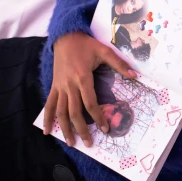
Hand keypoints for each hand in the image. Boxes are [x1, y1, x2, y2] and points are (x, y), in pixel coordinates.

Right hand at [44, 32, 135, 146]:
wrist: (65, 37)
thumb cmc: (86, 44)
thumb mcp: (105, 51)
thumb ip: (119, 64)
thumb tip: (135, 75)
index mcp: (82, 78)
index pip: (90, 103)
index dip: (98, 117)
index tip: (105, 128)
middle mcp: (69, 85)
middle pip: (74, 112)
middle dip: (82, 129)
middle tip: (89, 143)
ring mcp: (60, 87)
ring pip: (60, 112)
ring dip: (65, 128)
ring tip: (70, 142)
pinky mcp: (54, 86)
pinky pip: (49, 104)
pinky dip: (47, 118)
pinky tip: (46, 130)